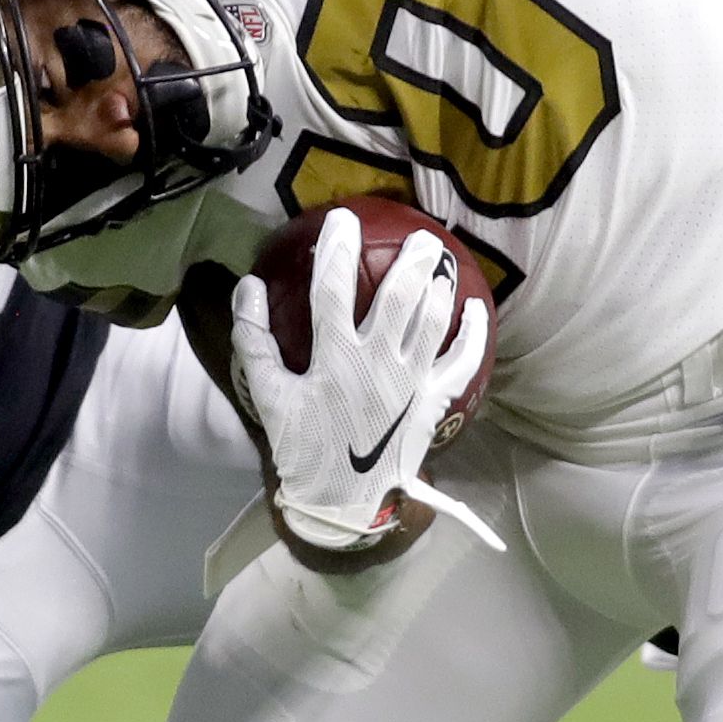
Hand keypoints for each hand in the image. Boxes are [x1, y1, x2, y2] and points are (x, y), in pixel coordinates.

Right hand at [224, 209, 489, 555]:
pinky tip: (474, 309)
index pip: (333, 290)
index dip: (336, 249)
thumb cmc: (303, 448)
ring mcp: (410, 382)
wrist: (342, 503)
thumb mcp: (267, 396)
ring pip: (433, 321)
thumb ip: (254, 341)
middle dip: (412, 259)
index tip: (341, 218)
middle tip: (419, 236)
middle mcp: (377, 364)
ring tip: (441, 260)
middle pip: (400, 297)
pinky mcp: (432, 401)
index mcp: (334, 359)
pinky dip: (472, 334)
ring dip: (440, 285)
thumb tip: (248, 287)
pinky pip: (460, 362)